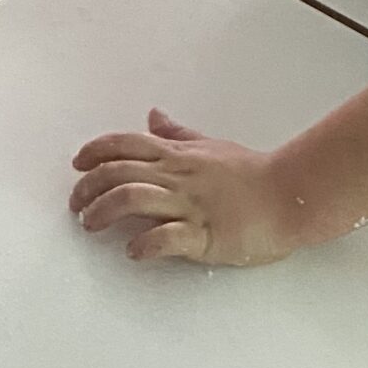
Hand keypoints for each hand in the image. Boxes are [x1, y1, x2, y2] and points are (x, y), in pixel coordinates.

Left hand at [68, 110, 299, 265]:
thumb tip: (153, 115)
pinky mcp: (205, 235)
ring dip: (103, 212)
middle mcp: (177, 177)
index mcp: (178, 156)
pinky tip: (133, 252)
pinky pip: (167, 237)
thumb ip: (178, 135)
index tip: (77, 165)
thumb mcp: (210, 146)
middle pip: (118, 172)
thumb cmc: (252, 173)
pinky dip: (143, 245)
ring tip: (91, 225)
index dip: (94, 151)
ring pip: (132, 198)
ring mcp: (190, 205)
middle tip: (76, 205)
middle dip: (87, 187)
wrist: (291, 195)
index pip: (125, 144)